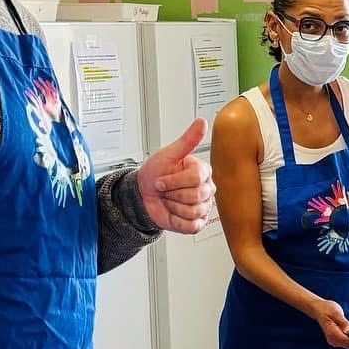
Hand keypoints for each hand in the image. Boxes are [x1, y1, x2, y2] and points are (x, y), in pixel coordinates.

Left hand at [137, 119, 215, 233]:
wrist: (142, 194)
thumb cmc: (155, 173)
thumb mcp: (168, 154)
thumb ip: (188, 140)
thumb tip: (202, 122)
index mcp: (203, 172)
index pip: (196, 178)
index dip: (174, 180)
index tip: (162, 179)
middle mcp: (207, 190)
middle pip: (195, 196)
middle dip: (172, 193)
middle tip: (165, 189)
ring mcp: (203, 207)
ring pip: (193, 211)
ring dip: (173, 206)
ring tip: (168, 200)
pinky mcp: (197, 223)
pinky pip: (191, 225)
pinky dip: (176, 220)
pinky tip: (172, 212)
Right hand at [312, 298, 348, 348]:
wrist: (319, 309)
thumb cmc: (326, 309)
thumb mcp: (335, 312)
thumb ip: (342, 322)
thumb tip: (348, 330)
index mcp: (332, 333)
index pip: (347, 341)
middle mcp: (333, 340)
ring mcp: (334, 341)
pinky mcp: (337, 340)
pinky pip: (348, 344)